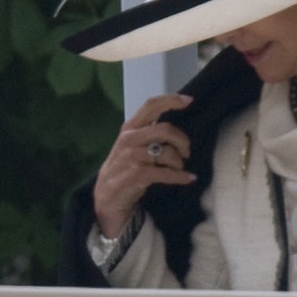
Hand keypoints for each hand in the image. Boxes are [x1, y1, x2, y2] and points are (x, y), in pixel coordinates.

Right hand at [93, 94, 194, 237]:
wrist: (107, 196)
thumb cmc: (125, 166)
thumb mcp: (133, 144)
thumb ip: (149, 130)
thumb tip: (174, 118)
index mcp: (130, 127)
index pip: (151, 105)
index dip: (171, 100)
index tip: (189, 100)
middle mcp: (129, 139)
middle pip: (165, 129)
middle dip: (182, 140)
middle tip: (186, 151)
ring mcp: (131, 157)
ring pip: (167, 152)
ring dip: (179, 162)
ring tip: (179, 168)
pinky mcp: (135, 175)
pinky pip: (166, 173)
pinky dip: (180, 176)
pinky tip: (188, 178)